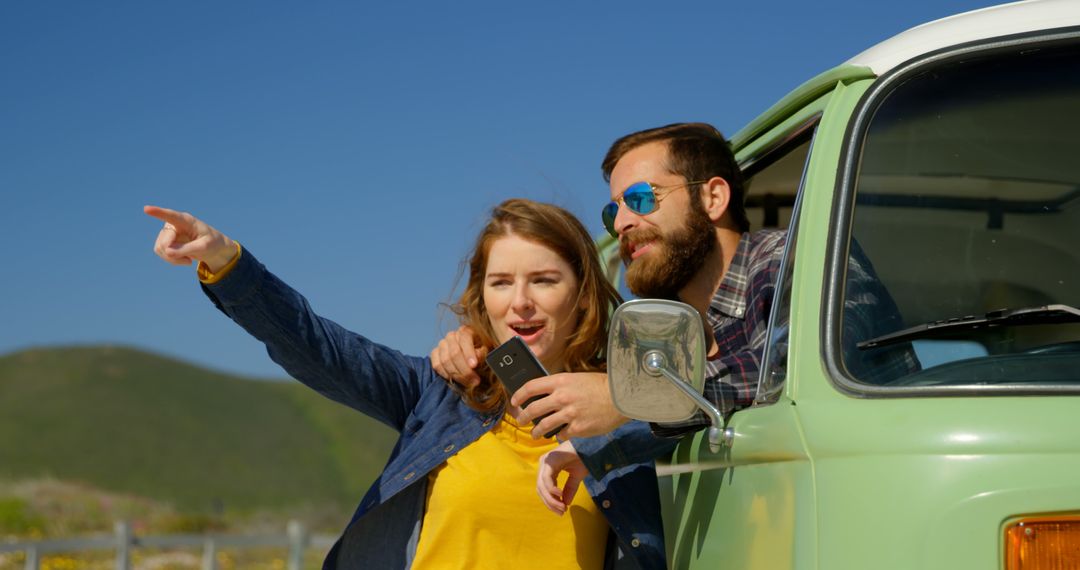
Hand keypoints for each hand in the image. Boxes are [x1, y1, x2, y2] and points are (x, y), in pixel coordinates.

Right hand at [144, 205, 236, 270]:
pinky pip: (160, 252)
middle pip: (164, 242)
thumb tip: (167, 252)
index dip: (158, 212)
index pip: (170, 215)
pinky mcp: (164, 240)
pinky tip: (183, 258)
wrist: (212, 248)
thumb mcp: (204, 247)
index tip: (146, 209)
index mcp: (186, 220)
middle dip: (174, 254)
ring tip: (188, 259)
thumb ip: (187, 249)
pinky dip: (171, 260)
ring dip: (173, 258)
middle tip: (190, 261)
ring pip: (160, 248)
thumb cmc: (211, 243)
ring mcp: (167, 232)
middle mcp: (173, 224)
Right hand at [430, 325, 485, 387]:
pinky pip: (437, 365)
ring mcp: (442, 344)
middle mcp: (452, 335)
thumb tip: (476, 359)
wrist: (471, 358)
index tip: (474, 365)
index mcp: (466, 331)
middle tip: (475, 381)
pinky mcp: (435, 353)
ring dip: (457, 375)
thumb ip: (483, 353)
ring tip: (468, 383)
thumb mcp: (487, 351)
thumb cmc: (481, 353)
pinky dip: (445, 374)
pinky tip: (455, 379)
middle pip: (454, 353)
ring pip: (445, 361)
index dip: (469, 353)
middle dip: (465, 370)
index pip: (465, 339)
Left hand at [512, 372, 627, 438]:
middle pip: (532, 409)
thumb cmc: (600, 386)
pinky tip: (561, 434)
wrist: (621, 397)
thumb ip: (560, 386)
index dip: (518, 396)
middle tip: (521, 421)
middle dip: (523, 417)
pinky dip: (559, 435)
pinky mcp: (578, 429)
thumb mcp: (576, 379)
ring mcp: (569, 414)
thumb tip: (543, 396)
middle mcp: (562, 397)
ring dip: (536, 432)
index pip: (530, 387)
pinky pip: (561, 435)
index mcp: (560, 381)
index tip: (515, 402)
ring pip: (543, 426)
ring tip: (535, 434)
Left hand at [536, 440, 586, 514]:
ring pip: (541, 485)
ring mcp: (545, 461)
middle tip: (561, 512)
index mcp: (548, 467)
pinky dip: (551, 489)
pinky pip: (546, 478)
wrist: (592, 446)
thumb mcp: (576, 476)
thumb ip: (569, 489)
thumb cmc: (584, 457)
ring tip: (562, 507)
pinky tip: (560, 495)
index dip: (550, 502)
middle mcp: (544, 464)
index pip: (543, 489)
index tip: (561, 511)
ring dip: (551, 499)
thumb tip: (565, 504)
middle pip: (540, 489)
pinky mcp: (549, 460)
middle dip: (550, 503)